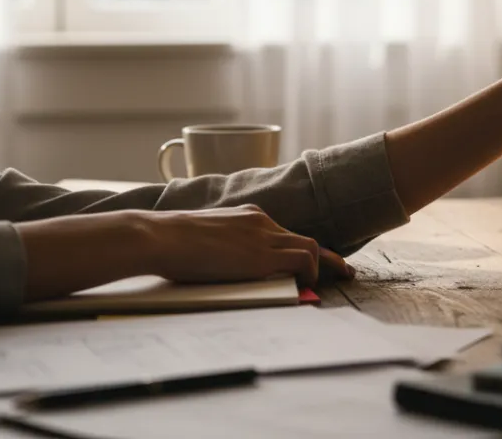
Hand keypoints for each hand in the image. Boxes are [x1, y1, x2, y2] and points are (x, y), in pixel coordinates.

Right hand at [145, 204, 353, 286]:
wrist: (160, 236)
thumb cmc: (170, 241)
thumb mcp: (204, 237)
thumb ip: (224, 245)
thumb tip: (228, 264)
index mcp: (246, 216)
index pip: (284, 232)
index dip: (301, 248)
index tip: (315, 258)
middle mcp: (260, 221)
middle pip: (303, 238)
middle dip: (326, 257)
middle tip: (342, 271)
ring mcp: (262, 237)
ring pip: (309, 246)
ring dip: (324, 265)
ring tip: (334, 279)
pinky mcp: (260, 256)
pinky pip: (301, 260)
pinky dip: (312, 271)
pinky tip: (308, 284)